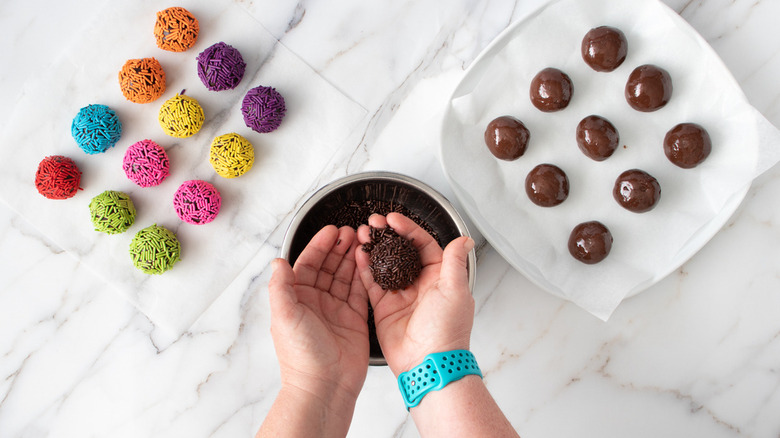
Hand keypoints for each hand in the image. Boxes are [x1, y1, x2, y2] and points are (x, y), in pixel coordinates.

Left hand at [268, 225, 368, 401]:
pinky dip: (365, 275)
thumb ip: (280, 286)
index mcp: (297, 299)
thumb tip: (277, 261)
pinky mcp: (355, 320)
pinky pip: (361, 292)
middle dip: (339, 248)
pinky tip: (370, 261)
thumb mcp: (284, 315)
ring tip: (362, 240)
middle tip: (351, 231)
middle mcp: (316, 302)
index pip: (308, 264)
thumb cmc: (301, 356)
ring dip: (352, 258)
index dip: (320, 246)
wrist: (324, 386)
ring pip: (346, 276)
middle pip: (329, 267)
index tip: (332, 231)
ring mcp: (336, 310)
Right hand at [356, 213, 474, 375]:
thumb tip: (465, 239)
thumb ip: (455, 262)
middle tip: (373, 222)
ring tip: (362, 233)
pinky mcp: (384, 308)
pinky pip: (371, 283)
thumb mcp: (456, 290)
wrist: (428, 362)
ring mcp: (400, 295)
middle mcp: (419, 284)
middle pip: (400, 251)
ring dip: (373, 247)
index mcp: (439, 277)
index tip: (394, 219)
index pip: (423, 245)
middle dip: (386, 235)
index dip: (408, 230)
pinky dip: (363, 268)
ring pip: (383, 264)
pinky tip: (357, 253)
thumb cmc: (447, 330)